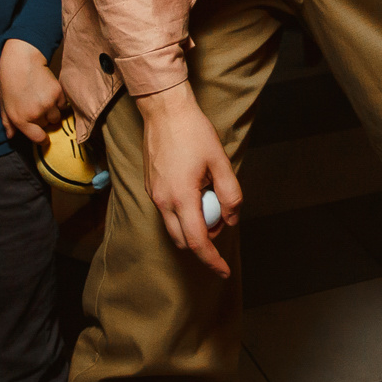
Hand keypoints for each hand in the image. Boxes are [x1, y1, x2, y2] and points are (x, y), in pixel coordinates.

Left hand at [0, 38, 66, 142]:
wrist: (22, 60)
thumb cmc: (9, 80)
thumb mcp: (4, 103)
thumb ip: (7, 122)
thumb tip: (10, 136)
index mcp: (20, 119)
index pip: (37, 138)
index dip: (41, 139)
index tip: (43, 137)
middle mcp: (35, 114)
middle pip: (47, 125)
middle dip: (43, 120)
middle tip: (37, 107)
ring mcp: (48, 104)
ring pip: (56, 117)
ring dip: (52, 112)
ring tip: (43, 100)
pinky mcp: (58, 93)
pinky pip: (62, 105)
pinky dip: (58, 102)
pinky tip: (49, 92)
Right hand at [138, 85, 241, 277]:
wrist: (164, 110)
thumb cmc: (193, 132)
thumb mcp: (221, 162)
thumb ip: (230, 194)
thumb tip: (231, 219)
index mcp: (181, 197)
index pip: (198, 242)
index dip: (212, 260)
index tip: (224, 271)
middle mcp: (162, 201)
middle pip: (183, 240)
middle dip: (204, 242)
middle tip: (222, 220)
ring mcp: (153, 194)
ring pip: (173, 228)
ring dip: (193, 228)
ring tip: (210, 203)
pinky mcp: (150, 187)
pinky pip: (167, 212)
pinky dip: (183, 213)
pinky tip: (196, 192)